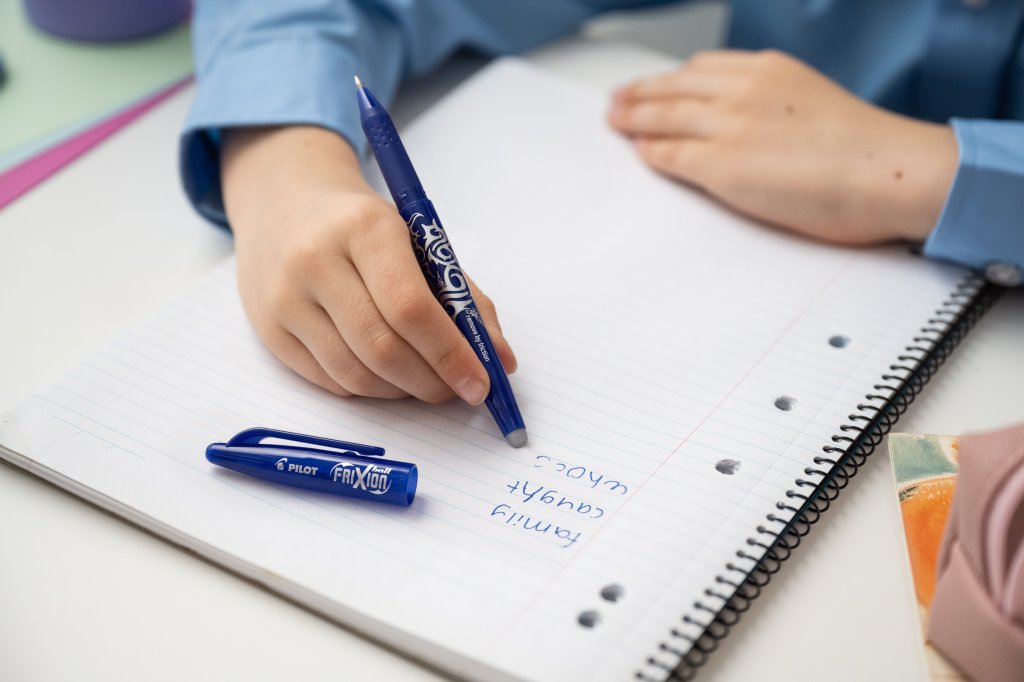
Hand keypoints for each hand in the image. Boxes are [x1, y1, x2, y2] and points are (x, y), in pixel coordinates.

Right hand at [221, 126, 515, 402]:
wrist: (283, 204)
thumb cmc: (361, 227)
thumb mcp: (416, 240)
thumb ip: (463, 298)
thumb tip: (500, 360)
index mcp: (364, 228)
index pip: (410, 307)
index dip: (450, 354)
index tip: (480, 383)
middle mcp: (316, 261)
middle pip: (382, 347)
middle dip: (431, 381)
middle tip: (458, 391)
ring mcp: (285, 298)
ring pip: (355, 373)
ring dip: (402, 391)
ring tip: (427, 383)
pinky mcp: (269, 330)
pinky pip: (330, 380)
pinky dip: (370, 389)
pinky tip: (389, 377)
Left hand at [609, 50, 957, 244]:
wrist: (888, 170)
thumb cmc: (868, 151)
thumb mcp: (815, 104)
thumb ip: (778, 108)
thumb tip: (758, 127)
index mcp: (769, 70)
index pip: (704, 68)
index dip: (673, 79)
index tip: (656, 84)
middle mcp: (743, 90)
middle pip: (674, 87)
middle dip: (640, 94)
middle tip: (617, 101)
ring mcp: (728, 125)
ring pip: (663, 116)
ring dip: (632, 119)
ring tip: (615, 122)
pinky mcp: (720, 163)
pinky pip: (669, 154)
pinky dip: (649, 152)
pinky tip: (640, 153)